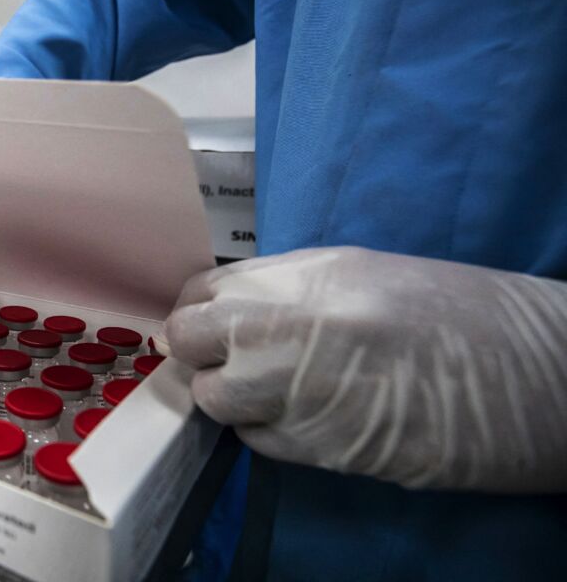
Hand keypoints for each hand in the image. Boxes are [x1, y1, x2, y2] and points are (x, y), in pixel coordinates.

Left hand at [164, 246, 566, 492]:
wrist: (541, 377)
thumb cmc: (460, 316)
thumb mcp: (364, 274)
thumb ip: (287, 288)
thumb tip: (223, 308)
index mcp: (307, 275)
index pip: (203, 292)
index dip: (201, 310)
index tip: (212, 322)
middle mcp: (292, 328)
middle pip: (191, 341)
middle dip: (200, 353)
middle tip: (230, 360)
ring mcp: (301, 391)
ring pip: (215, 400)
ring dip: (232, 399)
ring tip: (277, 392)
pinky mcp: (322, 450)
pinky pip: (258, 442)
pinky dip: (268, 433)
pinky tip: (310, 419)